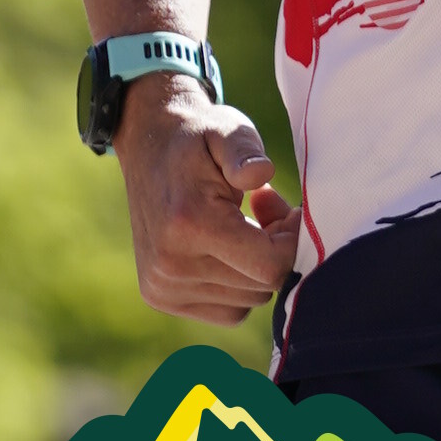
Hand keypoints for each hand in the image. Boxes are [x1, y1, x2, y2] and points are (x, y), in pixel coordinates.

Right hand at [113, 78, 299, 324]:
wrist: (148, 144)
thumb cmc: (199, 136)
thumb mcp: (227, 129)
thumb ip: (245, 151)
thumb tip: (262, 174)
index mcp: (190, 225)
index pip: (269, 267)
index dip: (292, 241)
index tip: (290, 209)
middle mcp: (171, 266)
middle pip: (261, 286)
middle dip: (276, 250)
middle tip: (267, 209)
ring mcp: (162, 287)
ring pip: (247, 301)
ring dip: (257, 267)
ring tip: (246, 224)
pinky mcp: (161, 297)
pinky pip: (227, 311)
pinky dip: (239, 284)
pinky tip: (230, 247)